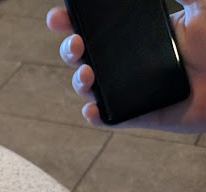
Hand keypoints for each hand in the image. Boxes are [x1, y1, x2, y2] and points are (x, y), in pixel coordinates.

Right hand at [46, 3, 205, 131]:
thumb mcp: (200, 5)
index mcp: (137, 33)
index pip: (98, 26)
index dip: (73, 21)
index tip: (60, 16)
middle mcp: (129, 61)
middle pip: (86, 55)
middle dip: (69, 49)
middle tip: (75, 44)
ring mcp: (132, 89)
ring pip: (93, 87)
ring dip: (79, 81)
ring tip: (87, 74)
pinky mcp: (140, 115)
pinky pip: (112, 119)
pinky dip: (97, 116)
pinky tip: (93, 109)